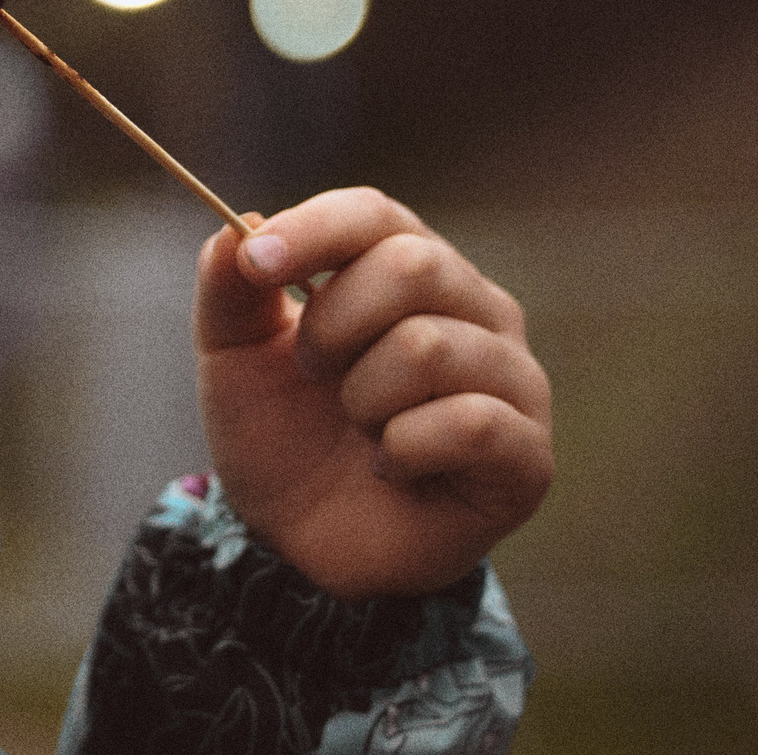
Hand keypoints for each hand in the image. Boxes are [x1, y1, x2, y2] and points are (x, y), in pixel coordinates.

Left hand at [193, 187, 551, 599]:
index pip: (376, 214)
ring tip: (359, 427)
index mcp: (410, 267)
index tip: (255, 264)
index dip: (314, 231)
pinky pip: (470, 422)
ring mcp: (512, 379)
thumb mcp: (232, 356)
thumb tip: (240, 224)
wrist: (301, 544)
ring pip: (430, 347)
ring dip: (363, 397)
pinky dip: (404, 449)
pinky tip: (392, 468)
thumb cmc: (281, 435)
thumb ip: (230, 287)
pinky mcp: (528, 455)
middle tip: (313, 373)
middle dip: (333, 326)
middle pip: (413, 265)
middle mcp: (476, 308)